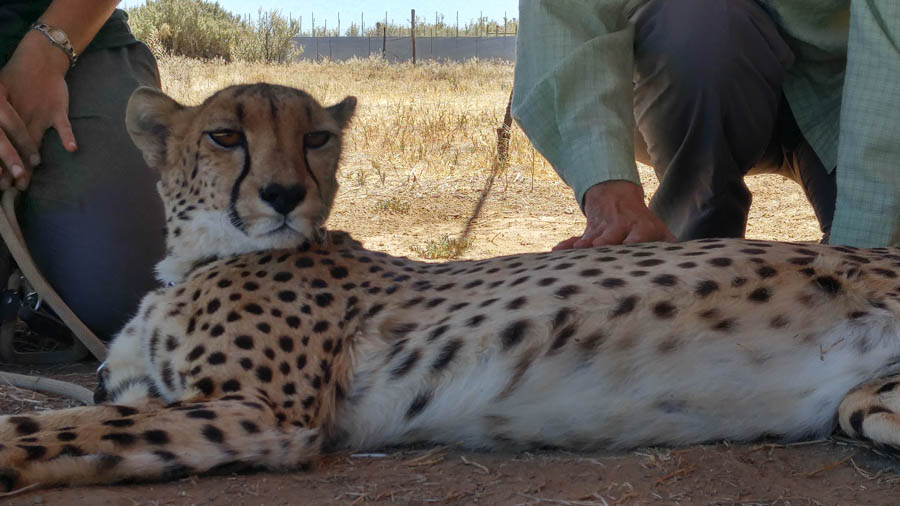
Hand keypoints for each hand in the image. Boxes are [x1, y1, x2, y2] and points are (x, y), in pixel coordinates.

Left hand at [0, 30, 76, 189]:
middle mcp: (19, 116)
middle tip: (8, 187)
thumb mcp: (1, 95)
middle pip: (13, 147)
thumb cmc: (17, 78)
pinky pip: (63, 125)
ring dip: (29, 164)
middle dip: (10, 169)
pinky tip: (71, 149)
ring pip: (32, 143)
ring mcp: (39, 113)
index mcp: (2, 113)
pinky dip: (67, 136)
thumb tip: (0, 141)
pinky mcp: (57, 110)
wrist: (40, 59)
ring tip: (26, 183)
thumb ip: (2, 117)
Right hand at [554, 180, 675, 249]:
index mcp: (642, 227)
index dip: (634, 241)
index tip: (629, 246)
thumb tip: (683, 262)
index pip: (640, 235)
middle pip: (612, 237)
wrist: (614, 194)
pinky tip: (557, 251)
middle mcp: (621, 227)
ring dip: (584, 244)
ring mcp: (602, 229)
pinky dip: (566, 246)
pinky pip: (575, 239)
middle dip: (604, 242)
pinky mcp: (587, 232)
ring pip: (592, 238)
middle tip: (597, 247)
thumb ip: (668, 246)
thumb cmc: (641, 222)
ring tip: (577, 250)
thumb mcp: (659, 229)